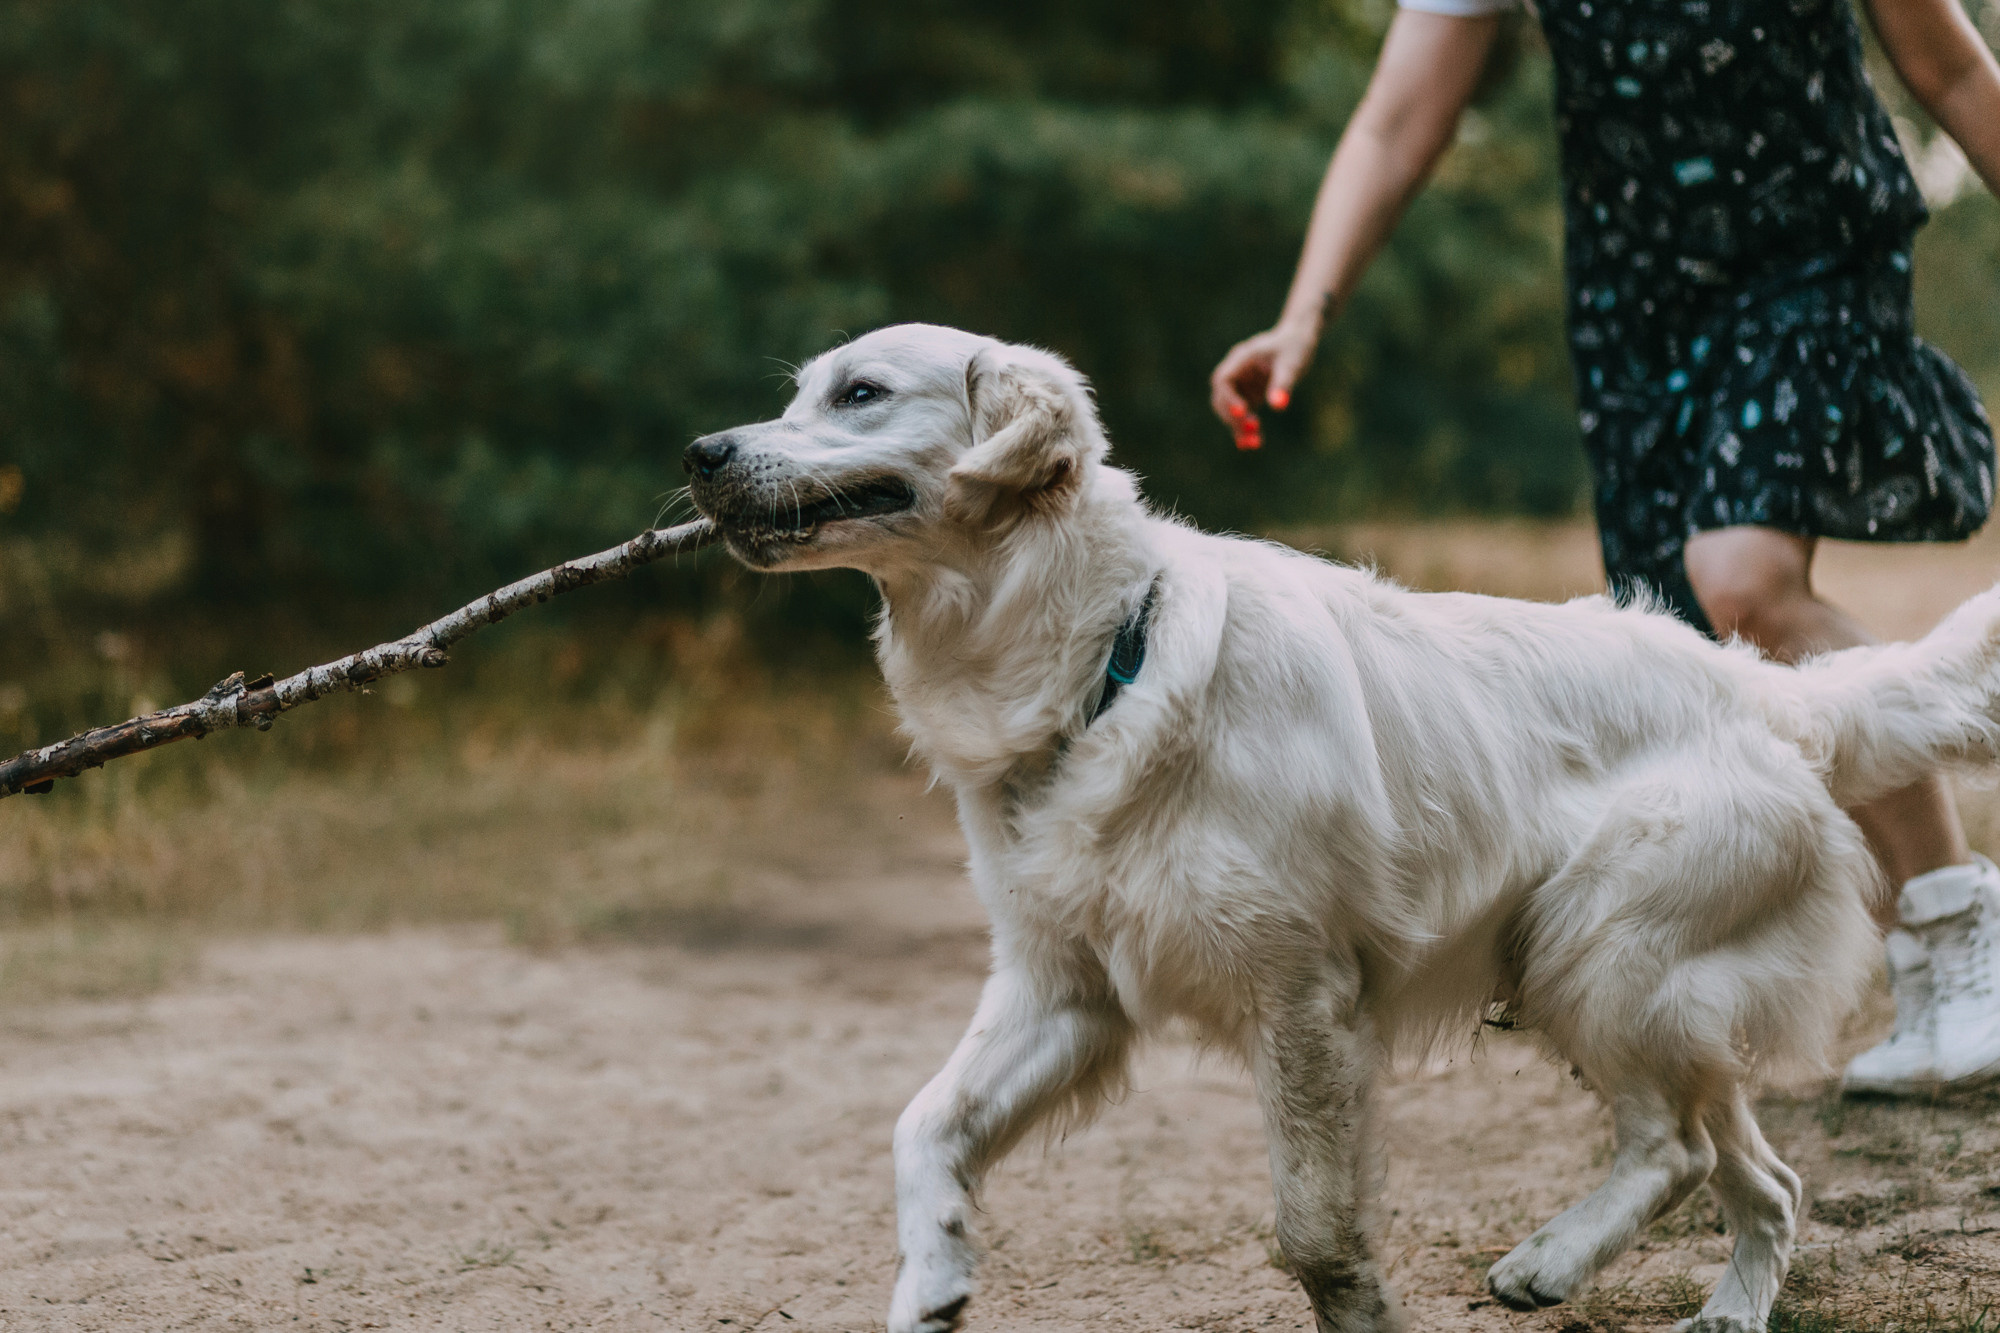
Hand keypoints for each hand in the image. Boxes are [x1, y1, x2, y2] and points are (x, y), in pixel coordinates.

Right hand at [1209, 320, 1316, 449]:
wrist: (1298, 341)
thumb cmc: (1295, 347)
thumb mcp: (1292, 364)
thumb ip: (1283, 384)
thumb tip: (1278, 406)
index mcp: (1241, 358)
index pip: (1223, 380)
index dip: (1228, 398)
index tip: (1241, 412)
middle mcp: (1236, 372)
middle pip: (1222, 398)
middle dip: (1233, 416)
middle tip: (1252, 429)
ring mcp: (1240, 385)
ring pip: (1229, 410)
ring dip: (1238, 427)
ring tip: (1254, 443)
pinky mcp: (1247, 395)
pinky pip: (1241, 416)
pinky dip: (1244, 428)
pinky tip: (1253, 443)